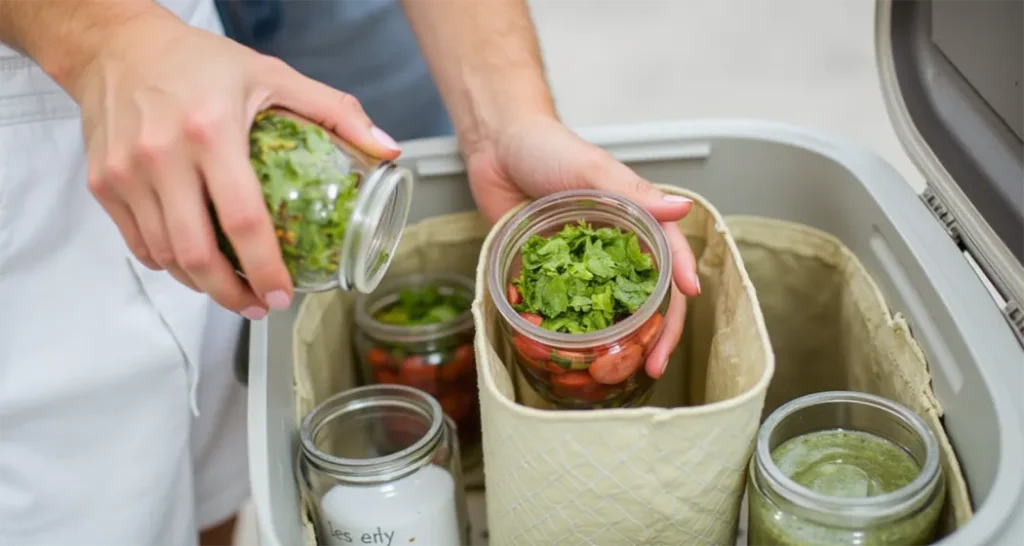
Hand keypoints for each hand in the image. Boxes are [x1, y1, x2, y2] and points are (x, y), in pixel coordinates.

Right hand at [69, 7, 400, 318]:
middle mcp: (162, 155)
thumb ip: (335, 111)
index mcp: (211, 131)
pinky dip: (169, 265)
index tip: (282, 294)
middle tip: (260, 307)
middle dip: (232, 295)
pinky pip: (139, 244)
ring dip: (202, 286)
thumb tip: (387, 151)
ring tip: (234, 291)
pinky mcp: (102, 184)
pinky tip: (196, 265)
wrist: (117, 44)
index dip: (265, 267)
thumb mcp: (274, 75)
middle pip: (196, 253)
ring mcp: (126, 174)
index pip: (242, 219)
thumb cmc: (197, 60)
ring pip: (165, 256)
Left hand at [466, 115, 700, 378]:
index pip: (669, 261)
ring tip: (616, 376)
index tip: (679, 323)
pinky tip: (569, 357)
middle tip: (651, 367)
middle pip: (645, 296)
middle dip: (653, 334)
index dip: (679, 292)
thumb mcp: (592, 168)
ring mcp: (582, 265)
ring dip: (616, 343)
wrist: (497, 147)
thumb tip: (681, 210)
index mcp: (636, 222)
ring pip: (608, 310)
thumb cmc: (549, 149)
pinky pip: (564, 307)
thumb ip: (634, 193)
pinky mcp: (550, 273)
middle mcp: (615, 248)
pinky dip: (569, 331)